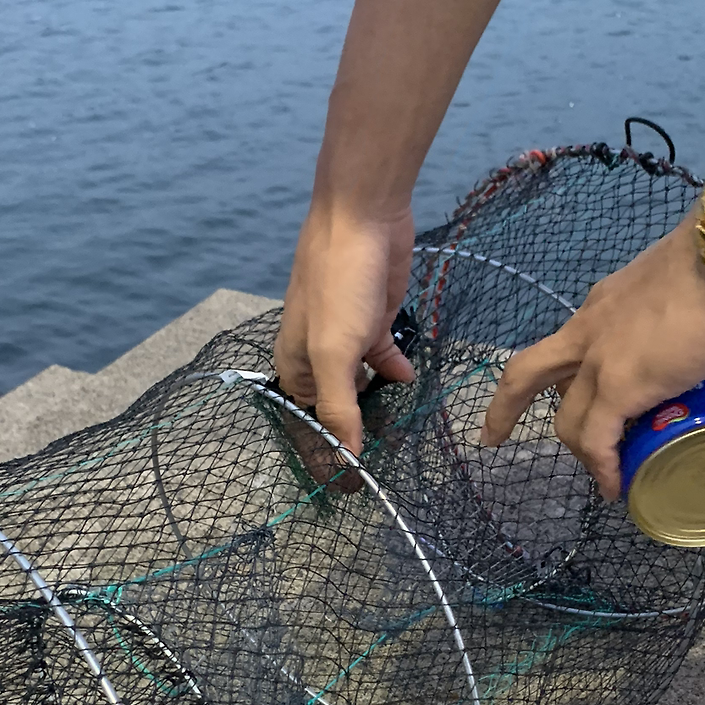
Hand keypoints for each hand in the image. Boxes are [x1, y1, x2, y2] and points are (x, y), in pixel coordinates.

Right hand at [274, 200, 417, 468]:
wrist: (364, 217)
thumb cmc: (339, 284)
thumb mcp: (335, 352)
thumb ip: (341, 407)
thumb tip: (347, 457)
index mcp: (295, 366)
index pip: (308, 423)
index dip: (326, 453)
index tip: (349, 487)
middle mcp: (317, 356)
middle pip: (335, 408)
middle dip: (354, 434)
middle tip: (383, 464)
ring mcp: (348, 337)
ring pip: (362, 385)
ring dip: (378, 407)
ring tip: (400, 437)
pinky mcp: (376, 320)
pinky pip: (383, 357)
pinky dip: (395, 371)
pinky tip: (410, 381)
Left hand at [478, 217, 704, 498]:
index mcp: (607, 305)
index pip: (573, 344)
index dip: (569, 375)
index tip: (574, 394)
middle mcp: (589, 329)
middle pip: (528, 372)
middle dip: (507, 407)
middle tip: (497, 436)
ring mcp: (600, 358)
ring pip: (564, 417)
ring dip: (577, 451)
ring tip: (600, 477)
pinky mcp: (619, 384)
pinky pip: (597, 440)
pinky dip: (603, 469)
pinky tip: (615, 488)